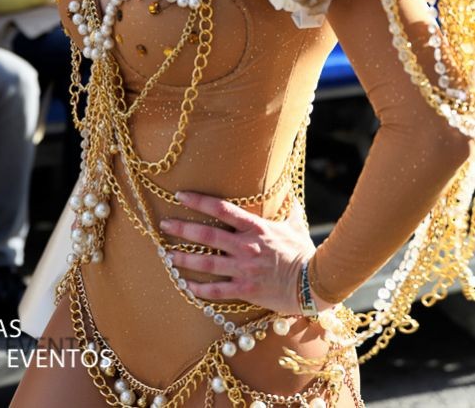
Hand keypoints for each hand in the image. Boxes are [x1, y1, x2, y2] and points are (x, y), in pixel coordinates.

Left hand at [160, 191, 324, 314]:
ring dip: (184, 259)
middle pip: (206, 235)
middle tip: (164, 225)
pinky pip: (217, 290)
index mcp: (255, 227)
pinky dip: (199, 289)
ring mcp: (243, 268)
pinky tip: (186, 286)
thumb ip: (288, 206)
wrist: (314, 283)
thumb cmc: (305, 252)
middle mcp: (245, 246)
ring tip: (167, 256)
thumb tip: (289, 186)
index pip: (220, 208)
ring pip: (206, 262)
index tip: (180, 196)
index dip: (198, 201)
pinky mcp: (245, 289)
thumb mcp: (295, 224)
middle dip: (182, 228)